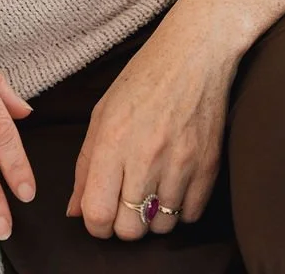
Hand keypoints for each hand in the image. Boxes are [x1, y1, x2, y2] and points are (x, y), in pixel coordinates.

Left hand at [65, 0, 240, 239]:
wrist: (195, 53)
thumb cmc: (143, 78)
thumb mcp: (102, 112)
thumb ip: (85, 165)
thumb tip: (75, 211)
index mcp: (112, 140)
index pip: (97, 213)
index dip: (94, 224)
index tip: (99, 213)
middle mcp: (146, 156)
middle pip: (129, 230)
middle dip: (122, 224)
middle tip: (125, 202)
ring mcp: (181, 163)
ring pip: (161, 228)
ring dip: (152, 217)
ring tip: (151, 189)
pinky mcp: (209, 166)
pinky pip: (191, 216)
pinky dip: (181, 209)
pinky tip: (174, 184)